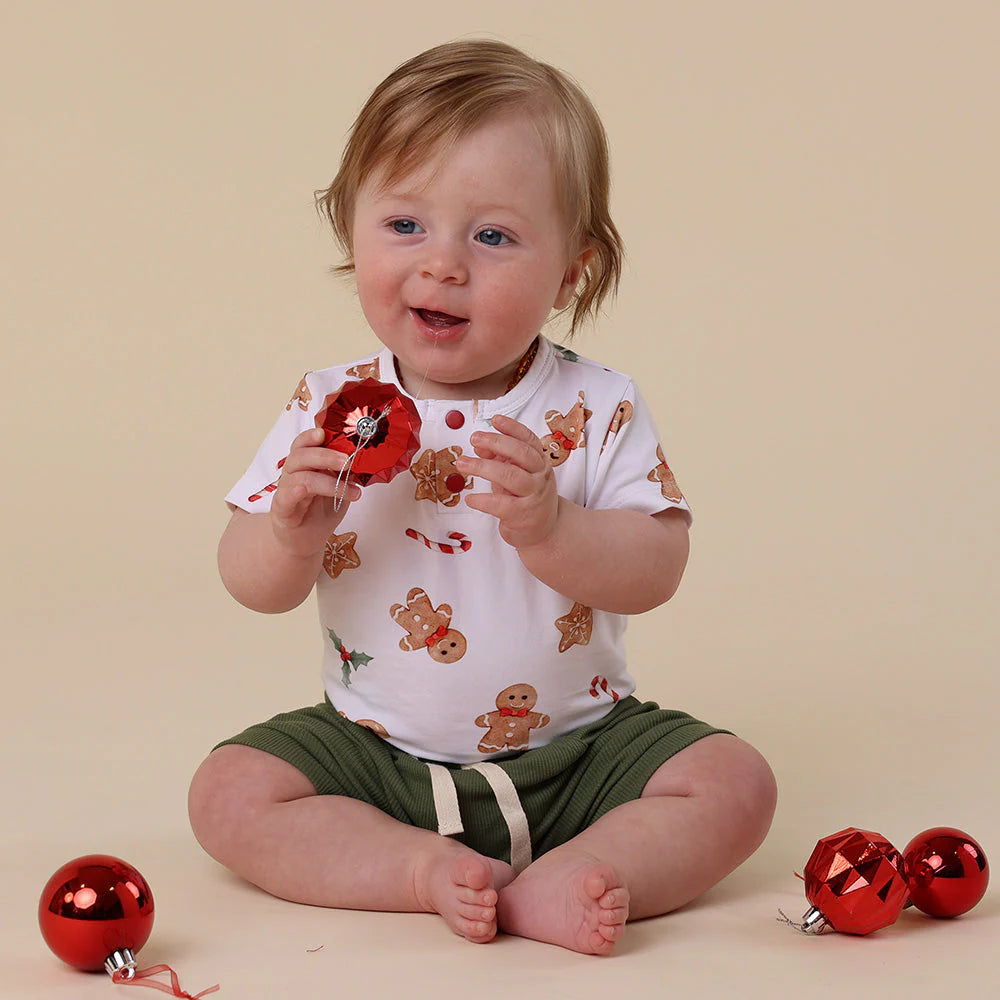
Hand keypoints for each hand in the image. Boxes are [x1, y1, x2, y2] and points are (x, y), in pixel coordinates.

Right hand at [270, 427, 360, 556]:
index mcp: (305, 464)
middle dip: (326, 455)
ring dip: (328, 480)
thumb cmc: (320, 512)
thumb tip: (366, 459)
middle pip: (301, 454)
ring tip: (352, 490)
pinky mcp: (282, 507)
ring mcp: (285, 489)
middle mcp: (292, 473)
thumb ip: (347, 474)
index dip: (312, 435)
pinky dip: (305, 490)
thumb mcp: (340, 490)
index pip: (304, 443)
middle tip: (348, 461)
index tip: (326, 433)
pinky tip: (324, 495)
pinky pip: (288, 494)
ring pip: (300, 475)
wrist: (304, 542)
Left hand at [456, 414, 558, 548]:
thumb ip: (499, 459)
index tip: (495, 420)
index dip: (513, 428)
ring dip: (483, 467)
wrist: (545, 531)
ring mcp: (534, 496)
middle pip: (521, 454)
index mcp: (540, 462)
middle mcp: (540, 476)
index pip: (529, 440)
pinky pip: (501, 504)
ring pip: (510, 476)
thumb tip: (480, 444)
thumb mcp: (515, 475)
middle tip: (475, 438)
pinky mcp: (523, 515)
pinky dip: (482, 500)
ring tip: (462, 463)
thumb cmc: (527, 499)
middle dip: (496, 443)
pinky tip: (470, 498)